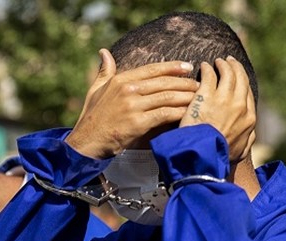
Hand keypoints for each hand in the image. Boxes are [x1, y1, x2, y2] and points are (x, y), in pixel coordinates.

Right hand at [66, 49, 199, 159]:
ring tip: (198, 98)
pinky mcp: (138, 123)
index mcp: (120, 80)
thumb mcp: (96, 90)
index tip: (187, 67)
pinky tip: (188, 113)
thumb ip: (104, 71)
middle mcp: (128, 90)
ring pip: (167, 97)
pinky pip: (164, 114)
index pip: (152, 69)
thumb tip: (104, 52)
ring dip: (185, 97)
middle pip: (164, 82)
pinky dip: (178, 112)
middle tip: (198, 85)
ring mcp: (133, 106)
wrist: (86, 142)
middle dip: (184, 82)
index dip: (172, 67)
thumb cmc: (91, 117)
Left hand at [179, 57, 255, 162]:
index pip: (248, 94)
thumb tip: (250, 136)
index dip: (243, 83)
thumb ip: (246, 141)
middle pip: (241, 80)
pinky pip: (210, 75)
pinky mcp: (206, 95)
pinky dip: (208, 69)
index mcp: (249, 119)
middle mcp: (240, 105)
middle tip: (229, 61)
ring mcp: (223, 99)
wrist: (204, 155)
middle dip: (236, 68)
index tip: (239, 77)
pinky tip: (204, 66)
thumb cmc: (218, 155)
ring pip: (228, 74)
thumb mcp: (238, 151)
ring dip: (224, 65)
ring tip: (218, 61)